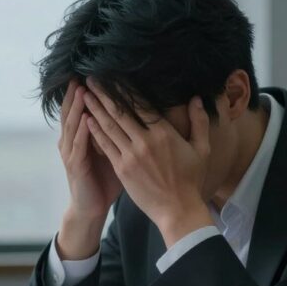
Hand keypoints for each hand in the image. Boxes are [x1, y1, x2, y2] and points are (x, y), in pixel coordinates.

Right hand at [55, 79, 123, 259]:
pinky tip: (85, 119)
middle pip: (75, 110)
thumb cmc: (104, 181)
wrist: (91, 206)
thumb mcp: (114, 153)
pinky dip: (81, 131)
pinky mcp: (74, 165)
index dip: (92, 92)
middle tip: (85, 72)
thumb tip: (138, 114)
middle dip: (80, 92)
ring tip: (82, 89)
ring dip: (77, 107)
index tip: (101, 74)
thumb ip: (120, 133)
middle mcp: (74, 140)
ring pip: (73, 124)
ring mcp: (72, 152)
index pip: (87, 108)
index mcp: (84, 136)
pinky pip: (77, 145)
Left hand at [83, 79, 212, 247]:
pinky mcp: (122, 169)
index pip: (142, 104)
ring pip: (110, 126)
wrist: (178, 209)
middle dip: (104, 93)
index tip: (114, 76)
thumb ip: (199, 123)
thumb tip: (198, 99)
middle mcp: (145, 141)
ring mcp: (131, 155)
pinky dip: (95, 131)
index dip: (126, 89)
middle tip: (92, 78)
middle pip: (121, 111)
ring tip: (85, 94)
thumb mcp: (201, 149)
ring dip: (95, 109)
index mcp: (164, 133)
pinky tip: (86, 119)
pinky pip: (105, 146)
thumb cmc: (191, 180)